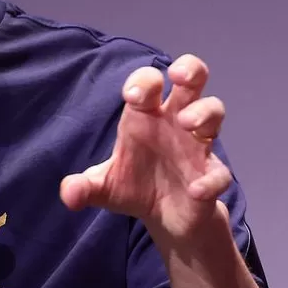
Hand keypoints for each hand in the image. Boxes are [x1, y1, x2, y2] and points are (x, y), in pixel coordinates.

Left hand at [59, 54, 232, 241]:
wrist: (165, 218)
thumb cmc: (135, 187)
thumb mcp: (104, 187)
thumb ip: (84, 187)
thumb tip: (69, 192)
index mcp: (147, 117)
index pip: (149, 83)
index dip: (143, 82)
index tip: (133, 96)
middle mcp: (176, 122)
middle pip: (193, 79)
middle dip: (189, 69)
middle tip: (178, 76)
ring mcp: (198, 146)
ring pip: (214, 112)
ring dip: (204, 112)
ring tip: (187, 123)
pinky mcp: (211, 174)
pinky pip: (218, 171)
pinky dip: (210, 179)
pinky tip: (196, 190)